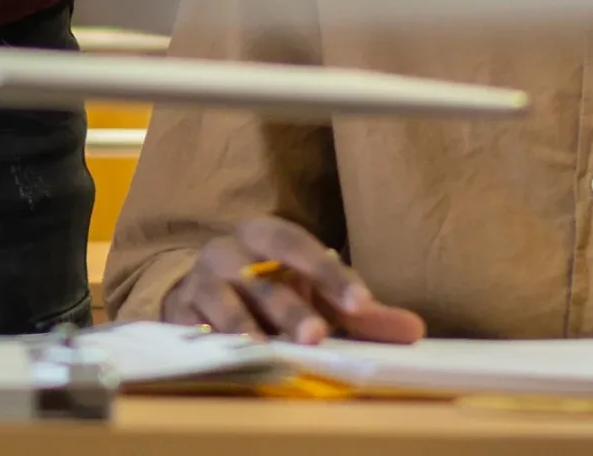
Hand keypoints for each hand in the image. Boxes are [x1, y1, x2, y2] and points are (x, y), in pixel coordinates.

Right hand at [160, 217, 424, 344]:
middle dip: (292, 310)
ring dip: (250, 329)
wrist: (200, 289)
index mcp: (265, 234)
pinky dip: (214, 344)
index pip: (299, 246)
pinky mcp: (177, 313)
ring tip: (270, 351)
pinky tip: (234, 358)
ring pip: (226, 305)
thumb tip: (414, 332)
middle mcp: (228, 251)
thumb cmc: (268, 286)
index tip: (360, 303)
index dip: (329, 274)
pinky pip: (195, 329)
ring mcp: (200, 282)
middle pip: (263, 279)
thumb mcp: (313, 291)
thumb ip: (360, 312)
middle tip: (317, 336)